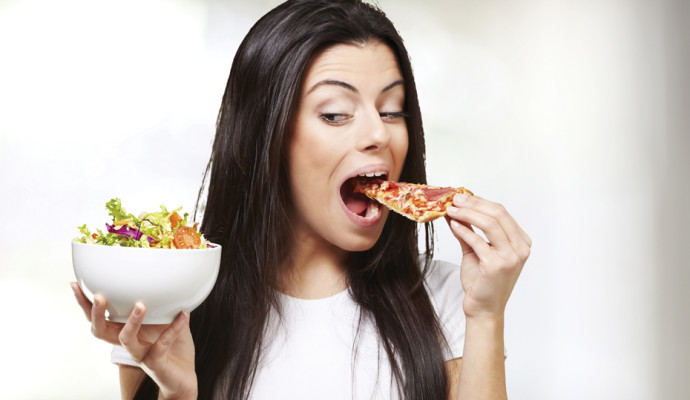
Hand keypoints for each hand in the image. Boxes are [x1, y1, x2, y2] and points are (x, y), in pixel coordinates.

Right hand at [71, 283, 197, 398]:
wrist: (184, 377)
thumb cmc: (172, 349)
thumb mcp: (166, 321)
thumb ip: (163, 304)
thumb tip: (167, 277)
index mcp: (125, 331)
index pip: (99, 318)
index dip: (85, 304)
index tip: (77, 284)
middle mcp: (128, 343)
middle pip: (101, 330)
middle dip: (96, 313)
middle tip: (99, 296)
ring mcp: (140, 354)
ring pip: (125, 339)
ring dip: (131, 322)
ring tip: (140, 305)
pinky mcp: (155, 363)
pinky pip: (160, 345)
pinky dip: (173, 328)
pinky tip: (184, 315)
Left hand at [445, 194, 530, 320]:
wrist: (483, 308)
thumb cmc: (482, 281)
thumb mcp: (476, 250)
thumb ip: (469, 230)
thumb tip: (455, 210)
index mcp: (521, 241)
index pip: (501, 212)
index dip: (480, 201)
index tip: (461, 197)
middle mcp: (521, 248)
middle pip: (497, 214)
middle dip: (473, 204)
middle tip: (454, 199)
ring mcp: (511, 257)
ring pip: (490, 224)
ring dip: (468, 214)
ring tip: (451, 210)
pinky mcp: (497, 265)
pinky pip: (478, 241)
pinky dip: (464, 231)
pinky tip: (453, 225)